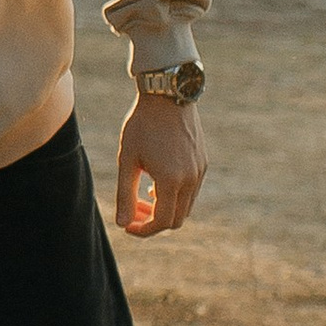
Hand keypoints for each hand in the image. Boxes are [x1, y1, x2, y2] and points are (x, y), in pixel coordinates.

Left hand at [116, 96, 204, 238]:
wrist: (167, 95)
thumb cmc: (142, 125)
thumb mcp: (127, 159)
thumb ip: (124, 194)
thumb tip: (122, 224)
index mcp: (172, 181)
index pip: (162, 222)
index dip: (144, 230)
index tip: (127, 225)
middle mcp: (191, 180)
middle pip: (176, 219)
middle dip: (153, 221)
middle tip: (132, 210)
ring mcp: (200, 172)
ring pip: (185, 207)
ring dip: (164, 208)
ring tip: (142, 194)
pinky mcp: (203, 163)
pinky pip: (191, 191)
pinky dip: (175, 196)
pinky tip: (156, 181)